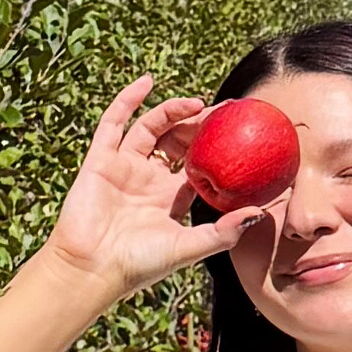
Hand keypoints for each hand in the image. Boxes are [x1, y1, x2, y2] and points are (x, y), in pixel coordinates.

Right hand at [38, 75, 281, 303]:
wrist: (94, 269)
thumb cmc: (140, 265)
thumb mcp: (188, 247)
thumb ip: (222, 232)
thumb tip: (258, 214)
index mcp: (169, 199)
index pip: (197, 166)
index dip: (216, 148)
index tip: (240, 132)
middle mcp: (148, 179)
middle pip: (176, 141)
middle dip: (197, 125)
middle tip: (223, 113)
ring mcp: (124, 167)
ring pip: (150, 128)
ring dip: (172, 112)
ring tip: (196, 103)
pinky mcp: (101, 159)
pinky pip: (114, 122)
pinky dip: (128, 100)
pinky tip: (147, 82)